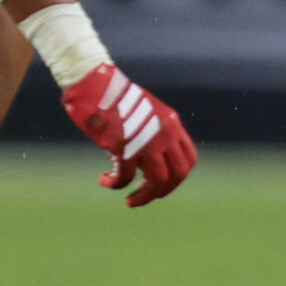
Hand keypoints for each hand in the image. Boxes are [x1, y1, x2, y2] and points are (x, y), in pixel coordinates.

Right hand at [63, 64, 195, 206]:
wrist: (96, 84)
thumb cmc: (115, 97)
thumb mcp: (145, 111)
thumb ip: (153, 130)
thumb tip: (148, 155)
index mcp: (172, 123)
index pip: (189, 160)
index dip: (178, 178)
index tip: (162, 184)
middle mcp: (165, 134)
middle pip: (177, 175)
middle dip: (163, 191)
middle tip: (146, 196)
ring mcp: (147, 141)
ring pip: (156, 183)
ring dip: (143, 197)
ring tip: (130, 201)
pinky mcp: (125, 148)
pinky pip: (125, 178)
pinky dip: (115, 184)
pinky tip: (105, 180)